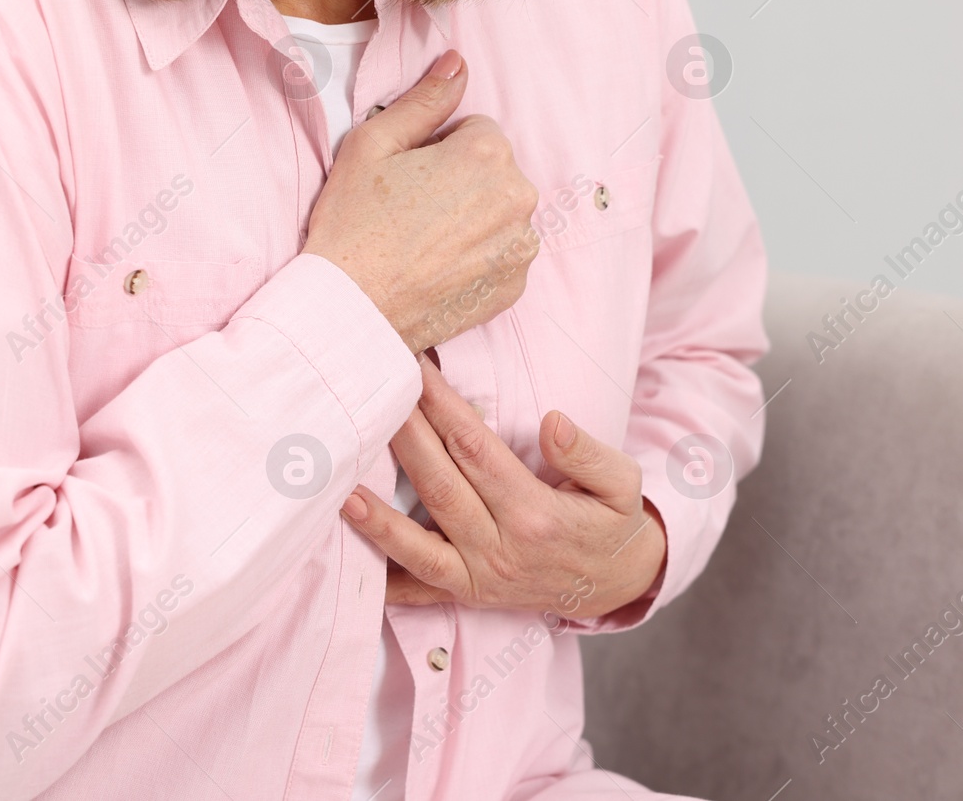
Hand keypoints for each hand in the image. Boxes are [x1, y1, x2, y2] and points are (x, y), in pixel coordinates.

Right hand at [302, 50, 539, 353]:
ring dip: (475, 219)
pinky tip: (440, 268)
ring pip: (501, 213)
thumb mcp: (373, 144)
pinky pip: (503, 254)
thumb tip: (458, 63)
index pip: (477, 131)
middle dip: (462, 181)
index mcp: (488, 152)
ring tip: (424, 242)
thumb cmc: (353, 223)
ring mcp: (522, 245)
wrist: (352, 309)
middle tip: (413, 210)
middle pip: (495, 171)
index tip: (409, 178)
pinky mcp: (516, 285)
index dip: (438, 150)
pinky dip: (479, 257)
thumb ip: (425, 100)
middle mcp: (519, 196)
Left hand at [340, 357, 667, 619]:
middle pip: (439, 485)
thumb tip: (553, 422)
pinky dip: (383, 579)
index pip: (475, 448)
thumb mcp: (623, 484)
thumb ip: (589, 455)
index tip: (417, 367)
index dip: (442, 406)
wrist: (620, 584)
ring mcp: (481, 578)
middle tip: (370, 394)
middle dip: (402, 437)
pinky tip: (347, 557)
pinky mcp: (468, 595)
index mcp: (536, 512)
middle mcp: (501, 548)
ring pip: (418, 544)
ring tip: (340, 488)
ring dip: (377, 518)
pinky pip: (419, 590)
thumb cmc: (614, 522)